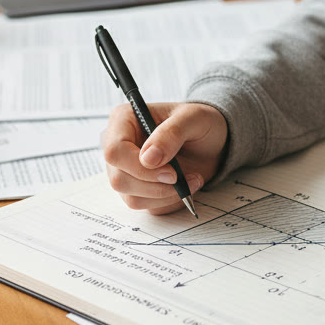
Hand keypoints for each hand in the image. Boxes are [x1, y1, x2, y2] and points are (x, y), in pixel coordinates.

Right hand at [101, 102, 227, 214]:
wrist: (210, 142)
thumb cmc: (198, 122)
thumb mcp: (193, 118)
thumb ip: (171, 134)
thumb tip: (147, 159)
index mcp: (124, 120)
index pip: (114, 152)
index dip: (139, 167)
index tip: (171, 172)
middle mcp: (119, 147)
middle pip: (119, 180)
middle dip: (156, 185)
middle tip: (184, 178)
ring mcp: (125, 171)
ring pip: (132, 198)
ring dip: (166, 195)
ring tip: (192, 180)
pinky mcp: (137, 189)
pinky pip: (147, 206)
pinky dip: (170, 201)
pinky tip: (185, 186)